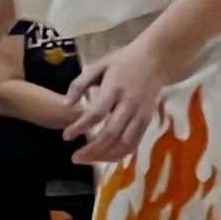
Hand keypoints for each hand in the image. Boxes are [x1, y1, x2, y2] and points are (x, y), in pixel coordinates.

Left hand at [65, 37, 165, 163]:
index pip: (97, 113)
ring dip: (105, 156)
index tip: (66, 136)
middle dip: (92, 149)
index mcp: (114, 88)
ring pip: (125, 143)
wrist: (154, 59)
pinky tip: (106, 156)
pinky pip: (134, 143)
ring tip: (88, 160)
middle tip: (75, 157)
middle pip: (111, 133)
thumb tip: (66, 104)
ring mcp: (141, 114)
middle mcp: (129, 104)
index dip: (81, 127)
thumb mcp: (99, 65)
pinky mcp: (148, 121)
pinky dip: (120, 154)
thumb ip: (80, 84)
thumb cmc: (123, 61)